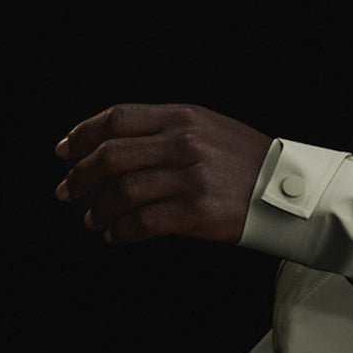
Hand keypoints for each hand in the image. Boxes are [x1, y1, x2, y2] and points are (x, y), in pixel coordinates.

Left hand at [55, 103, 272, 244]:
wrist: (288, 190)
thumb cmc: (249, 162)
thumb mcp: (211, 129)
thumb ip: (168, 131)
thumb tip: (116, 145)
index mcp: (184, 117)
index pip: (118, 118)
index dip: (83, 133)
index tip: (64, 149)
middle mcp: (183, 143)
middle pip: (112, 155)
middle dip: (80, 175)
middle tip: (67, 190)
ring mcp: (190, 178)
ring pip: (122, 191)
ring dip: (99, 208)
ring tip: (92, 218)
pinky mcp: (196, 212)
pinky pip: (142, 223)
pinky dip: (121, 231)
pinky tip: (115, 235)